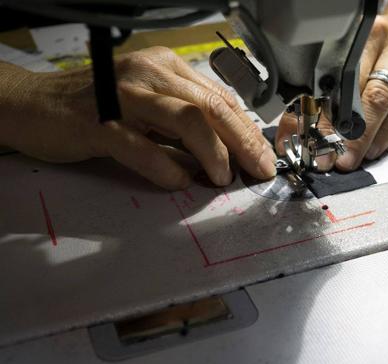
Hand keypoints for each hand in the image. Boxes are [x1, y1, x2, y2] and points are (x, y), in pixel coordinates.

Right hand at [0, 46, 275, 188]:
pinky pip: (141, 145)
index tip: (264, 156)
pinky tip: (179, 182)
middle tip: (260, 170)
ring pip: (187, 118)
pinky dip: (165, 168)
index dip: (248, 130)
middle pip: (212, 106)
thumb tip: (228, 154)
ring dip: (214, 152)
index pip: (221, 98)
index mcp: (165, 68)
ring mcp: (123, 96)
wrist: (34, 105)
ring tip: (224, 178)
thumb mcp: (149, 108)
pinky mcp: (97, 123)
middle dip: (245, 142)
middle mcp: (149, 75)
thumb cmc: (96, 109)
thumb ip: (184, 125)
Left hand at [274, 0, 387, 170]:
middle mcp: (378, 43)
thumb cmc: (383, 45)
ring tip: (348, 159)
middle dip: (334, 128)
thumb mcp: (357, 54)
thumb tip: (302, 126)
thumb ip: (333, 84)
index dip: (311, 112)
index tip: (302, 139)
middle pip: (352, 90)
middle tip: (325, 155)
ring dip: (360, 137)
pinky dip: (384, 135)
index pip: (326, 79)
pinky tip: (372, 150)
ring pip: (376, 102)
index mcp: (353, 38)